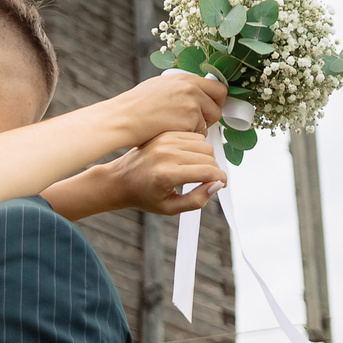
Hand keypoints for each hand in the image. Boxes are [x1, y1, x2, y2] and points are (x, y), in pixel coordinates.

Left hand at [103, 132, 223, 213]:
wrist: (121, 179)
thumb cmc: (143, 195)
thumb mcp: (170, 208)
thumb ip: (196, 200)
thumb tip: (216, 186)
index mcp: (166, 174)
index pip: (207, 171)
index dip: (220, 179)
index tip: (221, 185)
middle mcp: (166, 153)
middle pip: (209, 156)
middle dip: (214, 170)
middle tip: (208, 181)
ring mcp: (165, 140)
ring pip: (204, 144)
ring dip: (208, 158)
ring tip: (198, 170)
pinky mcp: (166, 134)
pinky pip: (194, 136)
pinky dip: (198, 147)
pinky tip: (190, 159)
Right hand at [122, 69, 225, 139]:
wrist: (124, 118)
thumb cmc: (137, 105)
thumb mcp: (161, 86)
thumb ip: (182, 87)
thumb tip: (197, 92)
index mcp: (186, 79)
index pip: (219, 89)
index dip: (217, 101)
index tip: (212, 107)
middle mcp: (191, 90)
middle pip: (217, 108)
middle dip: (210, 118)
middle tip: (196, 122)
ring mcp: (191, 107)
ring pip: (208, 124)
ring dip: (197, 129)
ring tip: (176, 128)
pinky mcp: (188, 123)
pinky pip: (198, 135)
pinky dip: (188, 137)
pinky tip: (173, 133)